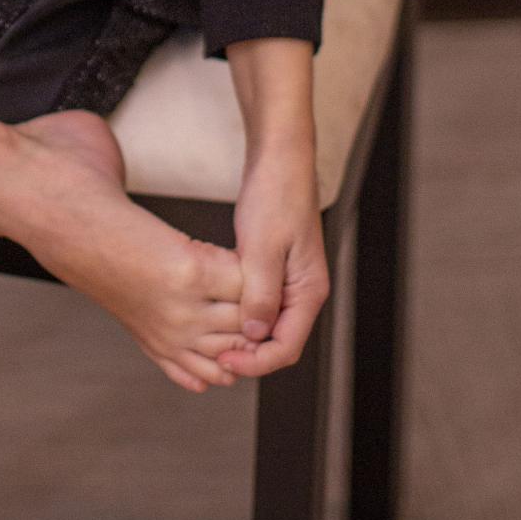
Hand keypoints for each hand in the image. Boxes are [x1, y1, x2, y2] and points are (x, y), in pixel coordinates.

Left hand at [217, 144, 329, 377]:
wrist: (279, 157)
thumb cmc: (277, 193)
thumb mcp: (264, 246)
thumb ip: (260, 293)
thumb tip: (253, 335)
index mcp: (308, 291)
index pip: (286, 348)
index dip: (255, 363)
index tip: (225, 362)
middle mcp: (303, 290)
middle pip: (278, 341)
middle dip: (248, 354)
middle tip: (212, 355)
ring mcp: (289, 279)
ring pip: (267, 323)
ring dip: (243, 335)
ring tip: (211, 338)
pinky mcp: (274, 266)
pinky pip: (260, 301)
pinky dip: (240, 311)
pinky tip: (217, 310)